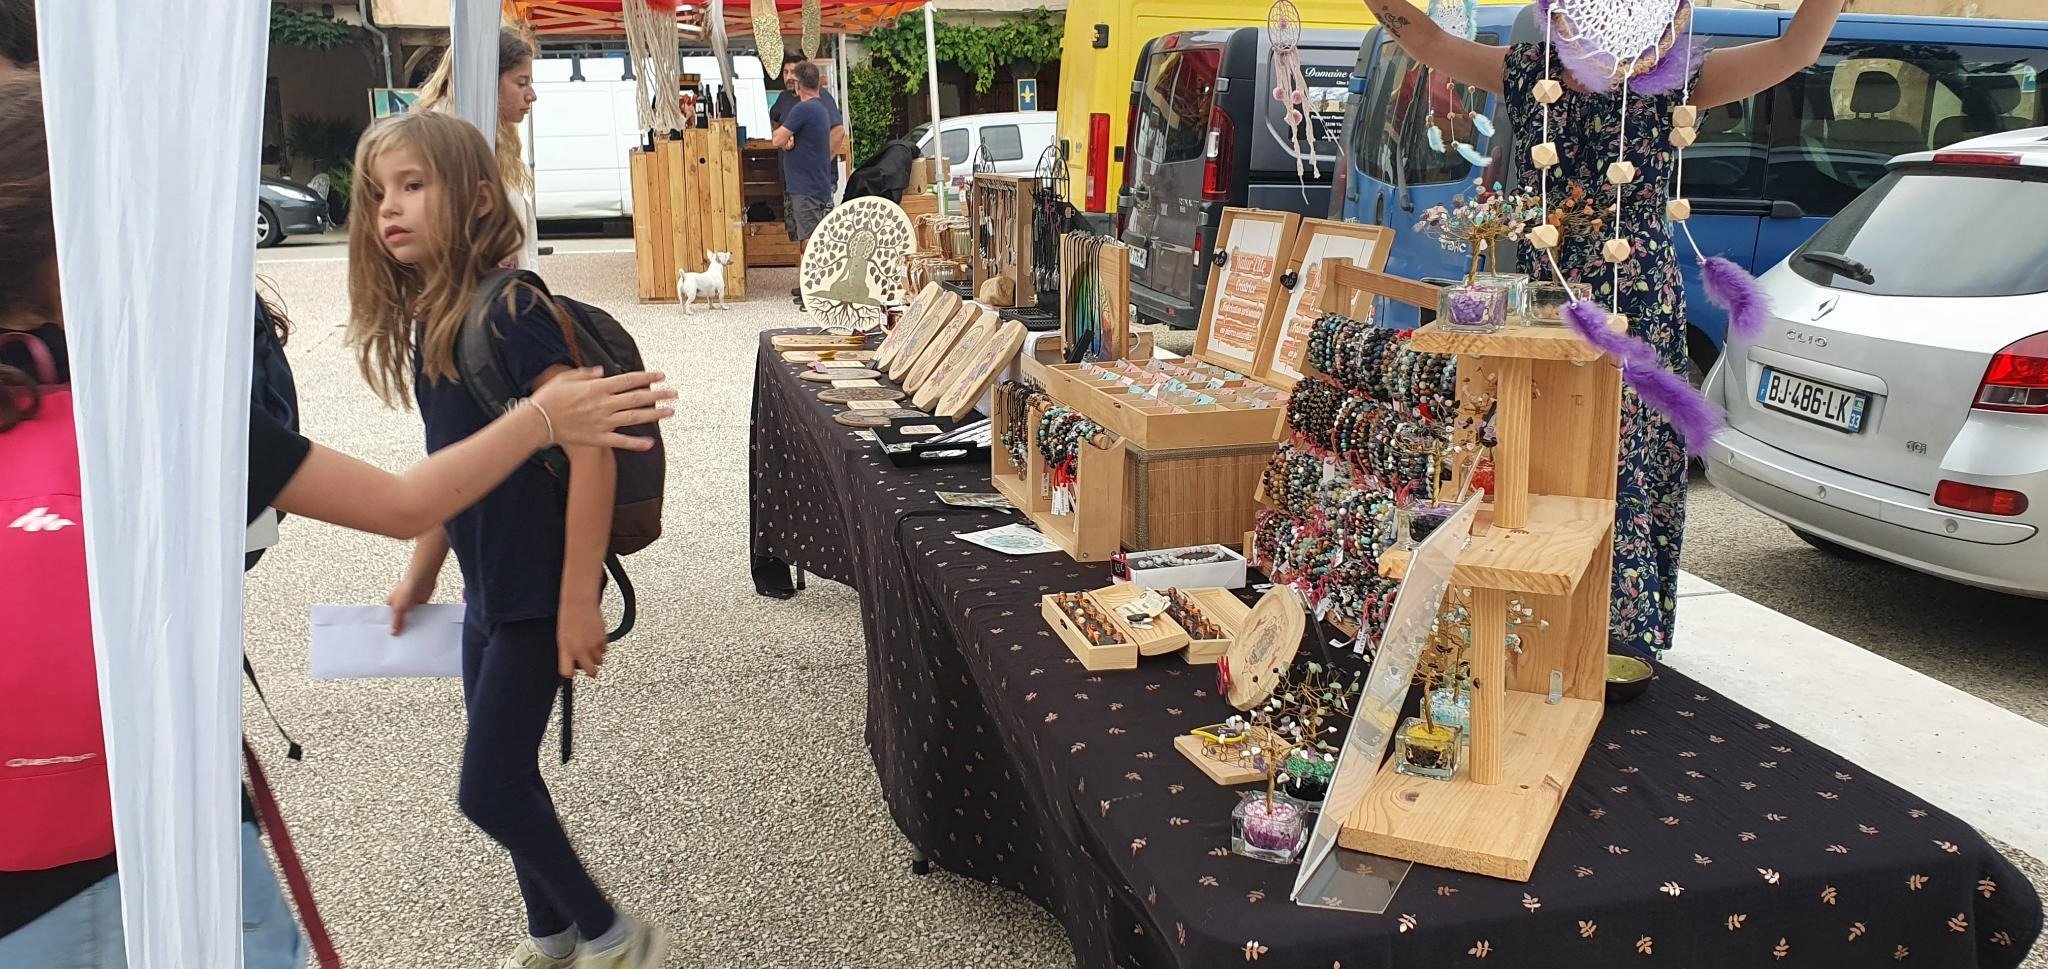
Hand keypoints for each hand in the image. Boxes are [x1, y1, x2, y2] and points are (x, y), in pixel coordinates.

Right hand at [387, 571, 436, 633]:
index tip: (392, 639)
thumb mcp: (399, 608)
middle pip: (400, 620)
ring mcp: (411, 605)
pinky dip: (422, 621)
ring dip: (413, 625)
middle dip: (402, 628)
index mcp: (391, 605)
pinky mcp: (421, 605)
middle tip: (404, 640)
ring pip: (411, 619)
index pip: (388, 619)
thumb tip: (393, 632)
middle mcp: (400, 605)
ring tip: (414, 636)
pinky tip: (423, 628)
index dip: (390, 628)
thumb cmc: (408, 587)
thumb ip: (397, 621)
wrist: (423, 579)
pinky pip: (421, 616)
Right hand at [530, 368, 676, 450]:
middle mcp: (603, 404)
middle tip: (674, 393)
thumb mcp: (566, 378)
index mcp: (597, 388)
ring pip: (634, 417)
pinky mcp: (598, 438)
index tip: (661, 376)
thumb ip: (586, 374)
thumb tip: (602, 372)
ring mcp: (603, 422)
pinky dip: (636, 443)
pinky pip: (621, 441)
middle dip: (658, 394)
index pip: (629, 380)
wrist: (537, 422)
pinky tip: (651, 443)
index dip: (647, 377)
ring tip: (670, 411)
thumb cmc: (549, 398)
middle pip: (637, 397)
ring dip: (655, 414)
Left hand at [557, 602, 607, 678]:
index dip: (570, 673)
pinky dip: (601, 647)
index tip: (570, 670)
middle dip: (590, 671)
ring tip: (590, 648)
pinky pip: (604, 650)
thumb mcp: (562, 637)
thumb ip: (567, 651)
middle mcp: (581, 650)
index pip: (568, 673)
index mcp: (567, 650)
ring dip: (596, 658)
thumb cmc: (568, 615)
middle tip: (586, 665)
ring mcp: (594, 646)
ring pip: (600, 661)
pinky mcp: (604, 639)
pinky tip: (595, 639)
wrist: (580, 601)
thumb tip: (571, 660)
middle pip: (591, 672)